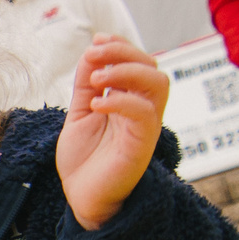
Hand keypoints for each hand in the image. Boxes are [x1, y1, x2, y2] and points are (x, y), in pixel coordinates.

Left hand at [59, 35, 171, 229]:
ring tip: (95, 79)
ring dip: (127, 70)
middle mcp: (142, 110)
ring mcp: (145, 126)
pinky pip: (144, 113)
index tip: (96, 41)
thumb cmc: (84, 160)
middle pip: (152, 66)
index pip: (139, 61)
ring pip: (157, 83)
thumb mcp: (80, 113)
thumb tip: (90, 52)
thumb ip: (86, 84)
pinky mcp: (142, 144)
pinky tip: (95, 103)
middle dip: (122, 51)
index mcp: (129, 100)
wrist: (82, 198)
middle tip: (93, 55)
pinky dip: (120, 100)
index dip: (121, 44)